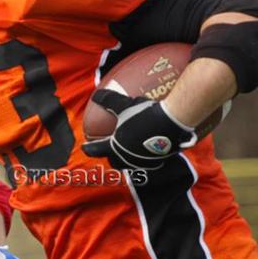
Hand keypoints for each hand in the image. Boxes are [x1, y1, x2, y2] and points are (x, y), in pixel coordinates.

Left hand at [82, 89, 196, 170]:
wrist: (173, 122)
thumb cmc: (145, 114)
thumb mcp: (125, 104)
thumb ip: (109, 100)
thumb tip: (96, 95)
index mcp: (115, 147)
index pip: (96, 150)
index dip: (88, 148)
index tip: (84, 147)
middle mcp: (126, 158)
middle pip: (113, 161)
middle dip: (109, 156)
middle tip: (108, 149)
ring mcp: (141, 162)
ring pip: (129, 163)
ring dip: (126, 158)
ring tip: (127, 151)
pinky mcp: (157, 162)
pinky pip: (146, 162)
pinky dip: (143, 157)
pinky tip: (147, 150)